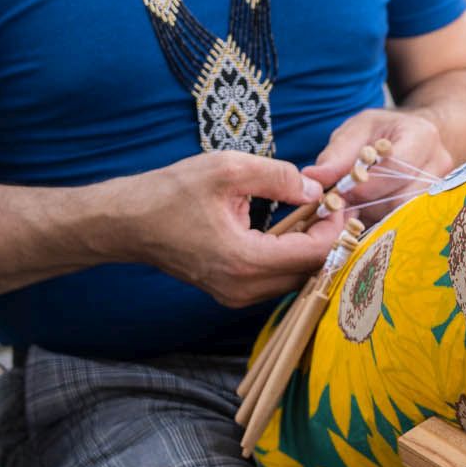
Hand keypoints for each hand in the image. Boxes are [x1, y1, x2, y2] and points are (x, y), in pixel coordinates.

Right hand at [123, 151, 341, 307]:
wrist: (127, 223)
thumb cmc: (171, 194)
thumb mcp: (228, 169)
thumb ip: (279, 177)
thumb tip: (316, 189)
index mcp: (246, 261)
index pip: (315, 254)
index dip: (336, 227)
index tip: (338, 201)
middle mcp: (244, 288)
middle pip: (310, 272)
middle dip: (327, 239)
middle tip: (331, 206)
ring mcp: (236, 297)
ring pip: (294, 279)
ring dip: (309, 249)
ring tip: (312, 214)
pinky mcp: (231, 293)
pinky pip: (275, 280)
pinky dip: (289, 257)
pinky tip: (289, 229)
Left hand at [305, 107, 456, 219]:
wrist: (415, 137)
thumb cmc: (384, 131)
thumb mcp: (358, 129)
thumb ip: (338, 153)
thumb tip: (313, 177)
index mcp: (422, 136)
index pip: (394, 167)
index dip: (364, 184)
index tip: (339, 191)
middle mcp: (439, 164)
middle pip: (402, 198)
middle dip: (368, 204)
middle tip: (341, 206)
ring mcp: (441, 190)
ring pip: (404, 215)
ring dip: (373, 217)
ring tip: (352, 209)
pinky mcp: (433, 209)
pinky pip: (405, 224)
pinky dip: (380, 223)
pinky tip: (365, 217)